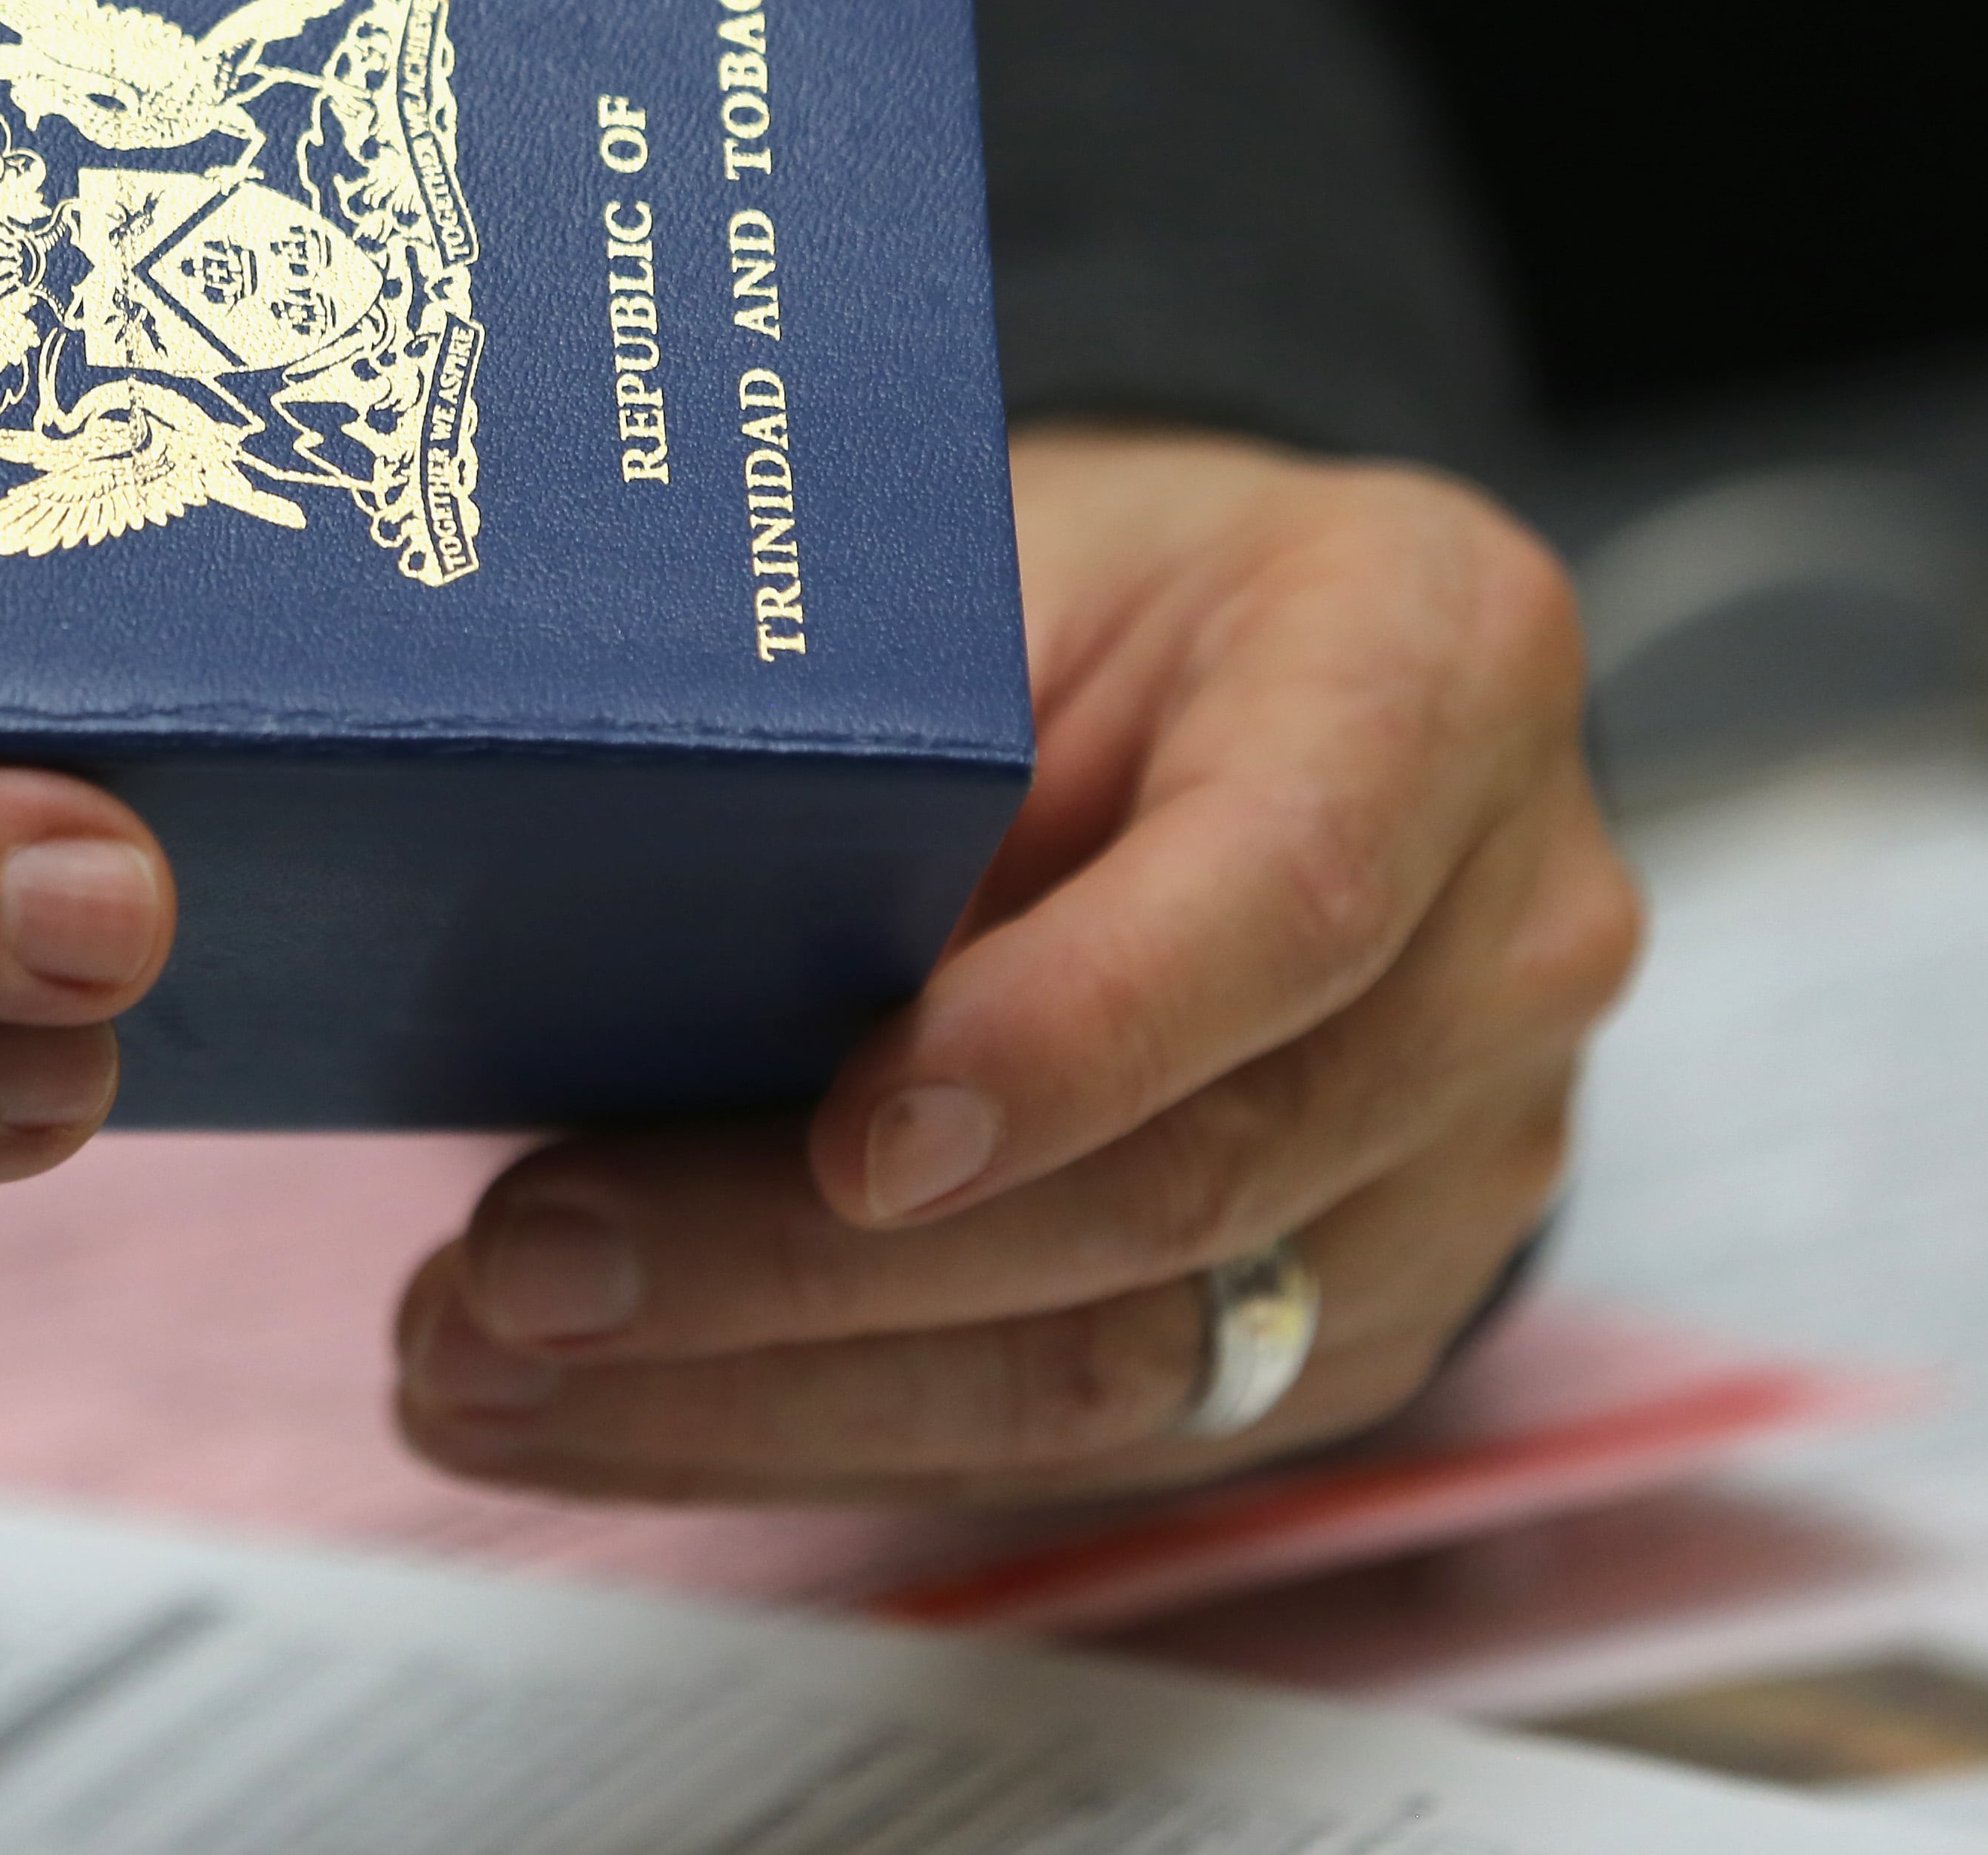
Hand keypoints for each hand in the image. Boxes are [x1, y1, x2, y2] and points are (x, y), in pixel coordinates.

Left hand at [397, 427, 1636, 1502]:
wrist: (1267, 696)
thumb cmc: (1105, 594)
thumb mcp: (1001, 546)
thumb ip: (883, 708)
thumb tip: (586, 873)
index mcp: (1437, 664)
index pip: (1288, 895)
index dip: (1074, 1038)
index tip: (857, 1143)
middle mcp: (1501, 938)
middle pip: (1175, 1177)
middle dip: (811, 1266)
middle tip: (523, 1271)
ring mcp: (1449, 1164)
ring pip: (1117, 1361)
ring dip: (767, 1396)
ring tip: (486, 1371)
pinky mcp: (1344, 1326)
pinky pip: (1083, 1442)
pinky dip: (814, 1437)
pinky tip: (608, 1414)